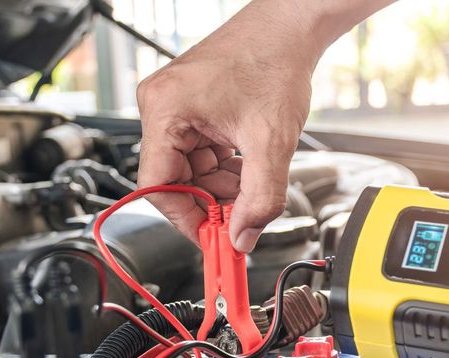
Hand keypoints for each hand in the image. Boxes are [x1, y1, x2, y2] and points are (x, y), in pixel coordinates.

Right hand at [137, 0, 392, 251]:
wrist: (290, 26)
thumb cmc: (274, 60)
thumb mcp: (271, 143)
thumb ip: (260, 199)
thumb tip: (242, 238)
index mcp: (166, 111)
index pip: (158, 187)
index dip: (185, 220)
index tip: (210, 241)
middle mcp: (162, 109)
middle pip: (176, 181)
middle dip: (211, 204)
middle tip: (240, 221)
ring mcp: (177, 110)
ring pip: (192, 172)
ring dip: (222, 188)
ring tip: (253, 186)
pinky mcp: (194, 112)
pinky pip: (203, 156)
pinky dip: (225, 171)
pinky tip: (248, 168)